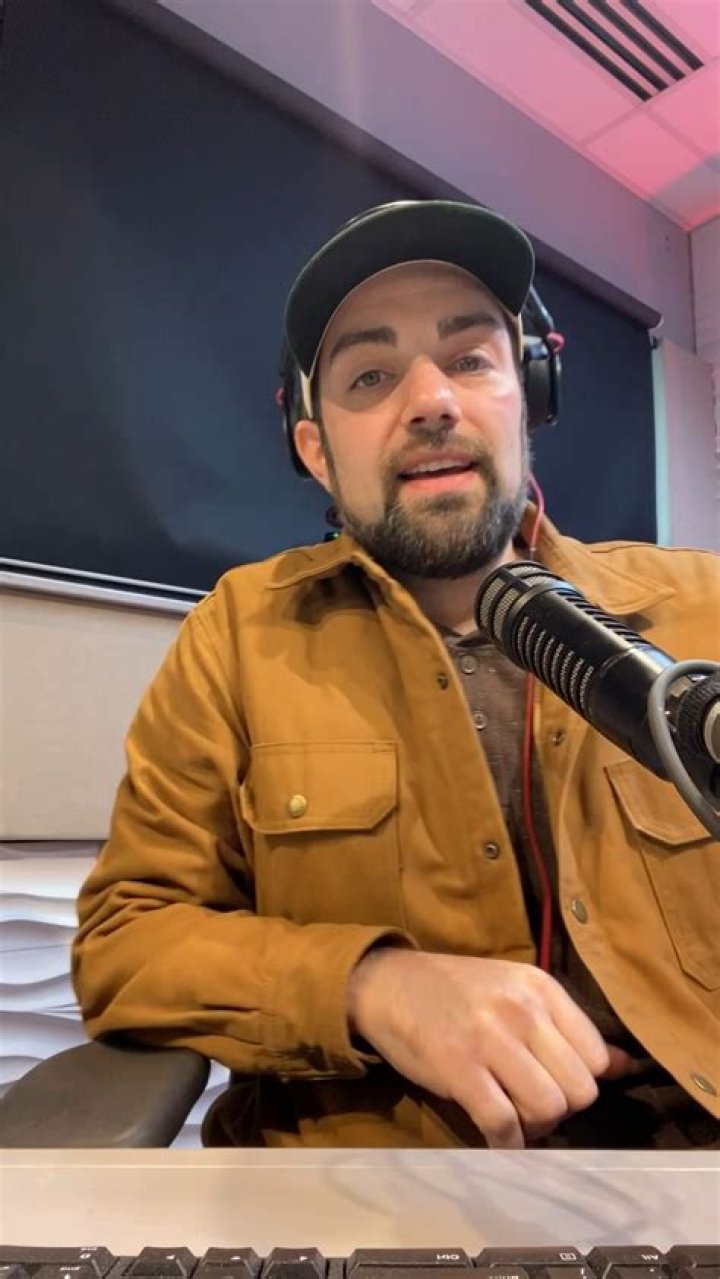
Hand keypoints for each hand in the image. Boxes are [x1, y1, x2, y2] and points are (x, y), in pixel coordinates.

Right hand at [347, 949, 611, 1148]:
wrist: (389, 983)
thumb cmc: (456, 992)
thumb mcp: (517, 993)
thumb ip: (567, 1029)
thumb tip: (626, 1066)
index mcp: (541, 987)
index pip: (597, 1056)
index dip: (581, 1082)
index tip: (555, 1084)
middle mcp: (522, 1009)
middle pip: (579, 1088)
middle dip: (561, 1109)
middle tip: (533, 1105)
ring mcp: (490, 1037)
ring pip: (548, 1107)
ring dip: (535, 1126)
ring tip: (514, 1117)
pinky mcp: (458, 1067)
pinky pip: (503, 1121)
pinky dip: (505, 1141)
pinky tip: (496, 1135)